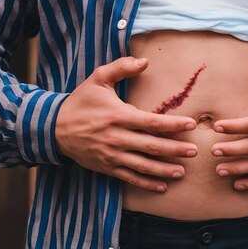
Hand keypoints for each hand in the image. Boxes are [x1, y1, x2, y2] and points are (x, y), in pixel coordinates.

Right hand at [55, 57, 197, 191]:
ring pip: (144, 166)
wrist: (53, 128)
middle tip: (194, 151)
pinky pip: (130, 178)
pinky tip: (162, 187)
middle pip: (152, 147)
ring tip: (182, 171)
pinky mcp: (107, 167)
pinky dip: (146, 184)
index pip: (152, 122)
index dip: (173, 125)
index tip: (191, 125)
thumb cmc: (80, 102)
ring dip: (165, 170)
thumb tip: (144, 61)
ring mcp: (112, 155)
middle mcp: (118, 138)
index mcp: (119, 116)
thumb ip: (121, 68)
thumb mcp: (97, 79)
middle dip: (176, 150)